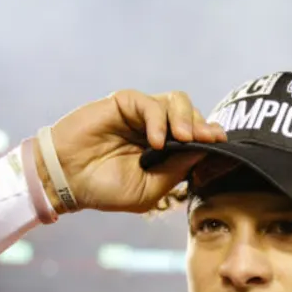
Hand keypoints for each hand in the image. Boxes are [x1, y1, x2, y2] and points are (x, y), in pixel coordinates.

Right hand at [46, 90, 226, 212]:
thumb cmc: (105, 189)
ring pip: (177, 101)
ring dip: (186, 118)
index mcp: (167, 151)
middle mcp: (157, 129)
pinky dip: (157, 120)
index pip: (198, 137)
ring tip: (182, 138)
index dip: (212, 138)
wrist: (67, 180)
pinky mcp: (123, 104)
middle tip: (209, 139)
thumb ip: (177, 170)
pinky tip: (155, 141)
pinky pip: (149, 103)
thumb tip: (206, 152)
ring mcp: (140, 115)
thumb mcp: (149, 189)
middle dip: (204, 127)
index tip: (225, 145)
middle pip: (193, 115)